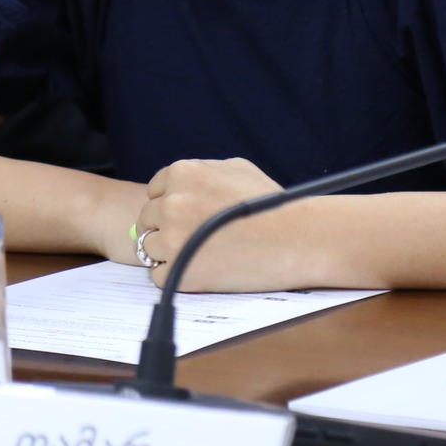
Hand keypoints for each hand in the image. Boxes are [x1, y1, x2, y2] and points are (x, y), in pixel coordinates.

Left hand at [132, 157, 318, 290]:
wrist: (298, 239)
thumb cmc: (271, 204)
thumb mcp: (236, 169)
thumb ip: (201, 172)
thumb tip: (168, 187)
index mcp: (183, 172)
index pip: (154, 192)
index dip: (173, 205)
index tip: (195, 217)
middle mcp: (172, 202)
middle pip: (147, 220)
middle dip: (168, 228)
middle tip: (199, 238)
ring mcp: (173, 237)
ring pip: (149, 248)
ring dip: (170, 253)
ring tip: (203, 254)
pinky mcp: (178, 271)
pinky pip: (158, 275)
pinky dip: (176, 276)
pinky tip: (204, 270)